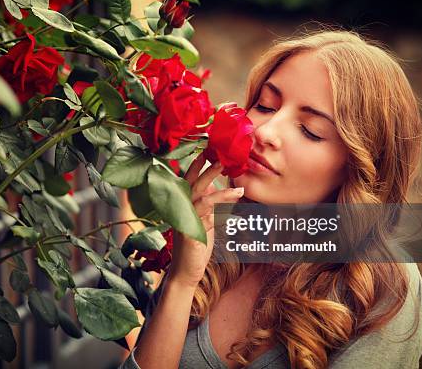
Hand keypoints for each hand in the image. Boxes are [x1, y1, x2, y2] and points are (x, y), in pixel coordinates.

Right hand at [167, 154, 244, 287]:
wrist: (186, 271)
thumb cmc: (196, 245)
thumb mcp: (204, 221)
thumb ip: (209, 205)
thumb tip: (222, 189)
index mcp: (183, 203)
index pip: (189, 178)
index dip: (198, 163)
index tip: (209, 149)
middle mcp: (181, 209)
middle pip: (194, 183)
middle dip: (209, 170)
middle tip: (223, 158)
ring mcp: (185, 220)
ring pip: (203, 200)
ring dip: (222, 193)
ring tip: (239, 190)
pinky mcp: (191, 233)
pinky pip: (208, 219)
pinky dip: (222, 215)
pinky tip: (235, 214)